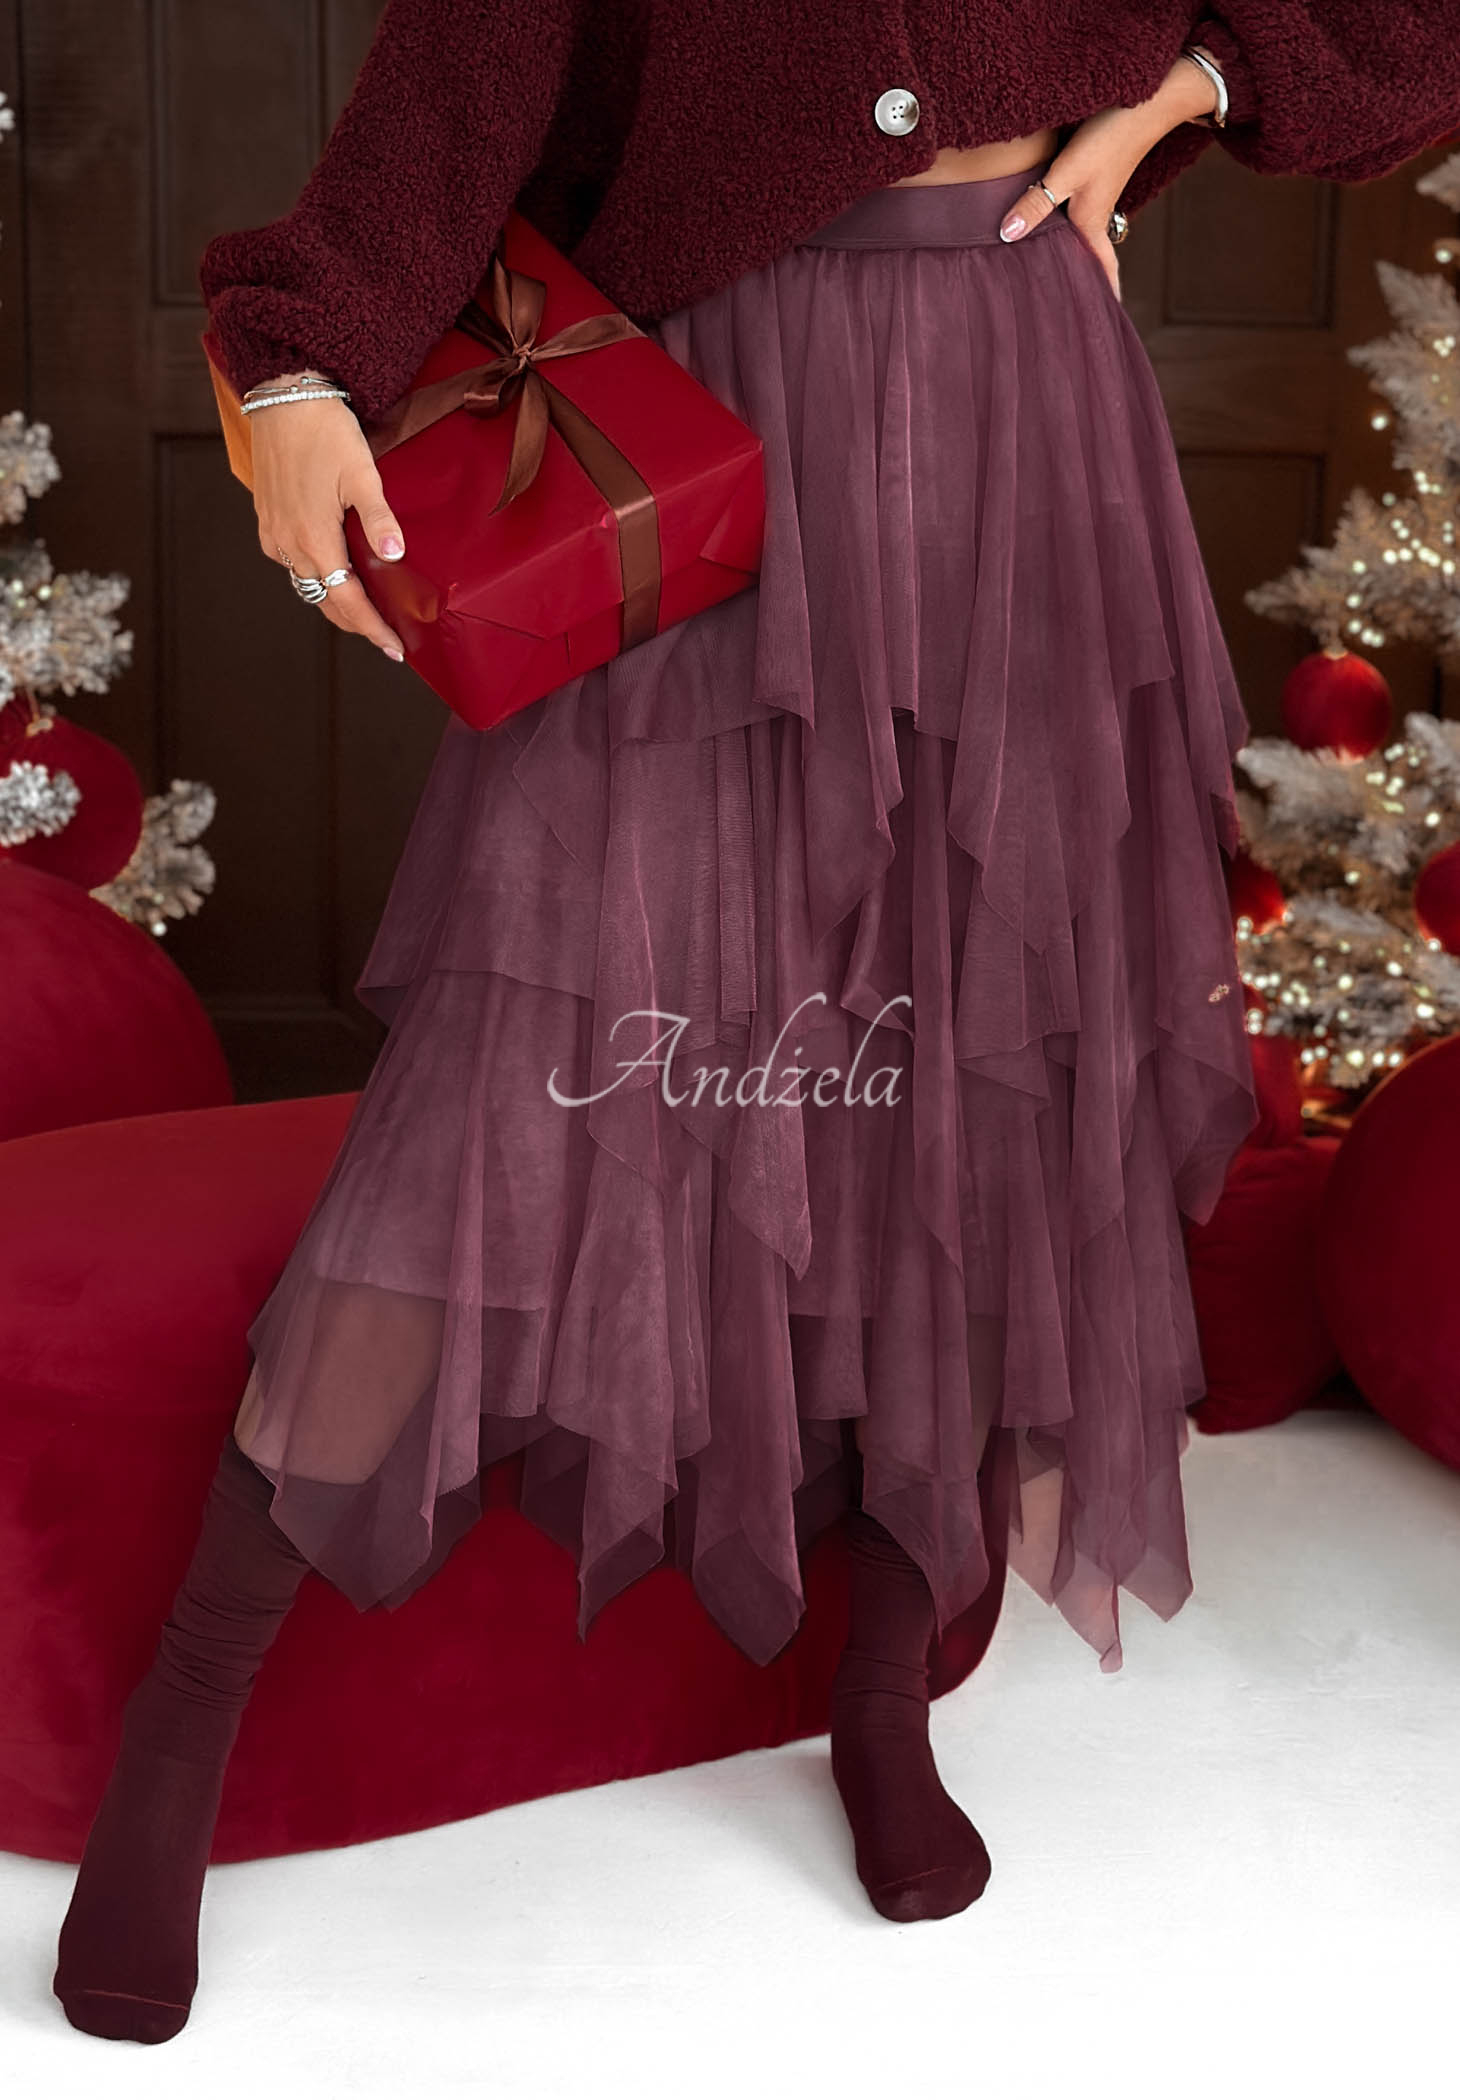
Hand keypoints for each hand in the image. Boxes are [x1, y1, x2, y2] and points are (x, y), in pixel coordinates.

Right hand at [249, 371, 407, 660]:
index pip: (347, 602)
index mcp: (314, 539)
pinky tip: (333, 572)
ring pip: (306, 584)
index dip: (372, 628)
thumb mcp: (362, 473)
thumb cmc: (325, 430)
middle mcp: (288, 544)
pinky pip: (291, 563)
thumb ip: (378, 517)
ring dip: (334, 601)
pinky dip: (315, 576)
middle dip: (356, 622)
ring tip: (365, 610)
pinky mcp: (266, 520)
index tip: (394, 648)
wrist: (282, 395)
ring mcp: (273, 534)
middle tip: (386, 636)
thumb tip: (394, 554)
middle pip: (325, 601)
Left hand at [997, 54, 1219, 298]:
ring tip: (1054, 275)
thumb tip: (1005, 237)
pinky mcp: (1093, 174)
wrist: (1149, 95)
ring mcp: (1095, 193)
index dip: (1102, 297)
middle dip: (1081, 282)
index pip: (1100, 270)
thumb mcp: (1067, 172)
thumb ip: (1036, 203)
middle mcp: (1095, 213)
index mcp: (1091, 222)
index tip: (1103, 324)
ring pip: (1080, 234)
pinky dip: (1066, 227)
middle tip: (1068, 309)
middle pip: (1087, 256)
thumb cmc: (1109, 136)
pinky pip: (1076, 210)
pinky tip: (1050, 225)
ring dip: (1072, 255)